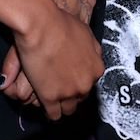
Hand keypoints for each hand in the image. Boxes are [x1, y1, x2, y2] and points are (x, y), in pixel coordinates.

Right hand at [0, 6, 102, 120]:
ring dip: (62, 105)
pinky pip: (54, 115)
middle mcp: (86, 83)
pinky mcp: (51, 98)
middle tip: (61, 87)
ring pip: (68, 109)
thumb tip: (95, 57)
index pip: (91, 84)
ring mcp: (69, 92)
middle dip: (72, 94)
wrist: (43, 27)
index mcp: (96, 69)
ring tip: (53, 98)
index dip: (79, 81)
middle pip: (80, 98)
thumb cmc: (62, 25)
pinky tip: (46, 106)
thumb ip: (93, 50)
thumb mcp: (87, 34)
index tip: (71, 79)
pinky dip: (50, 112)